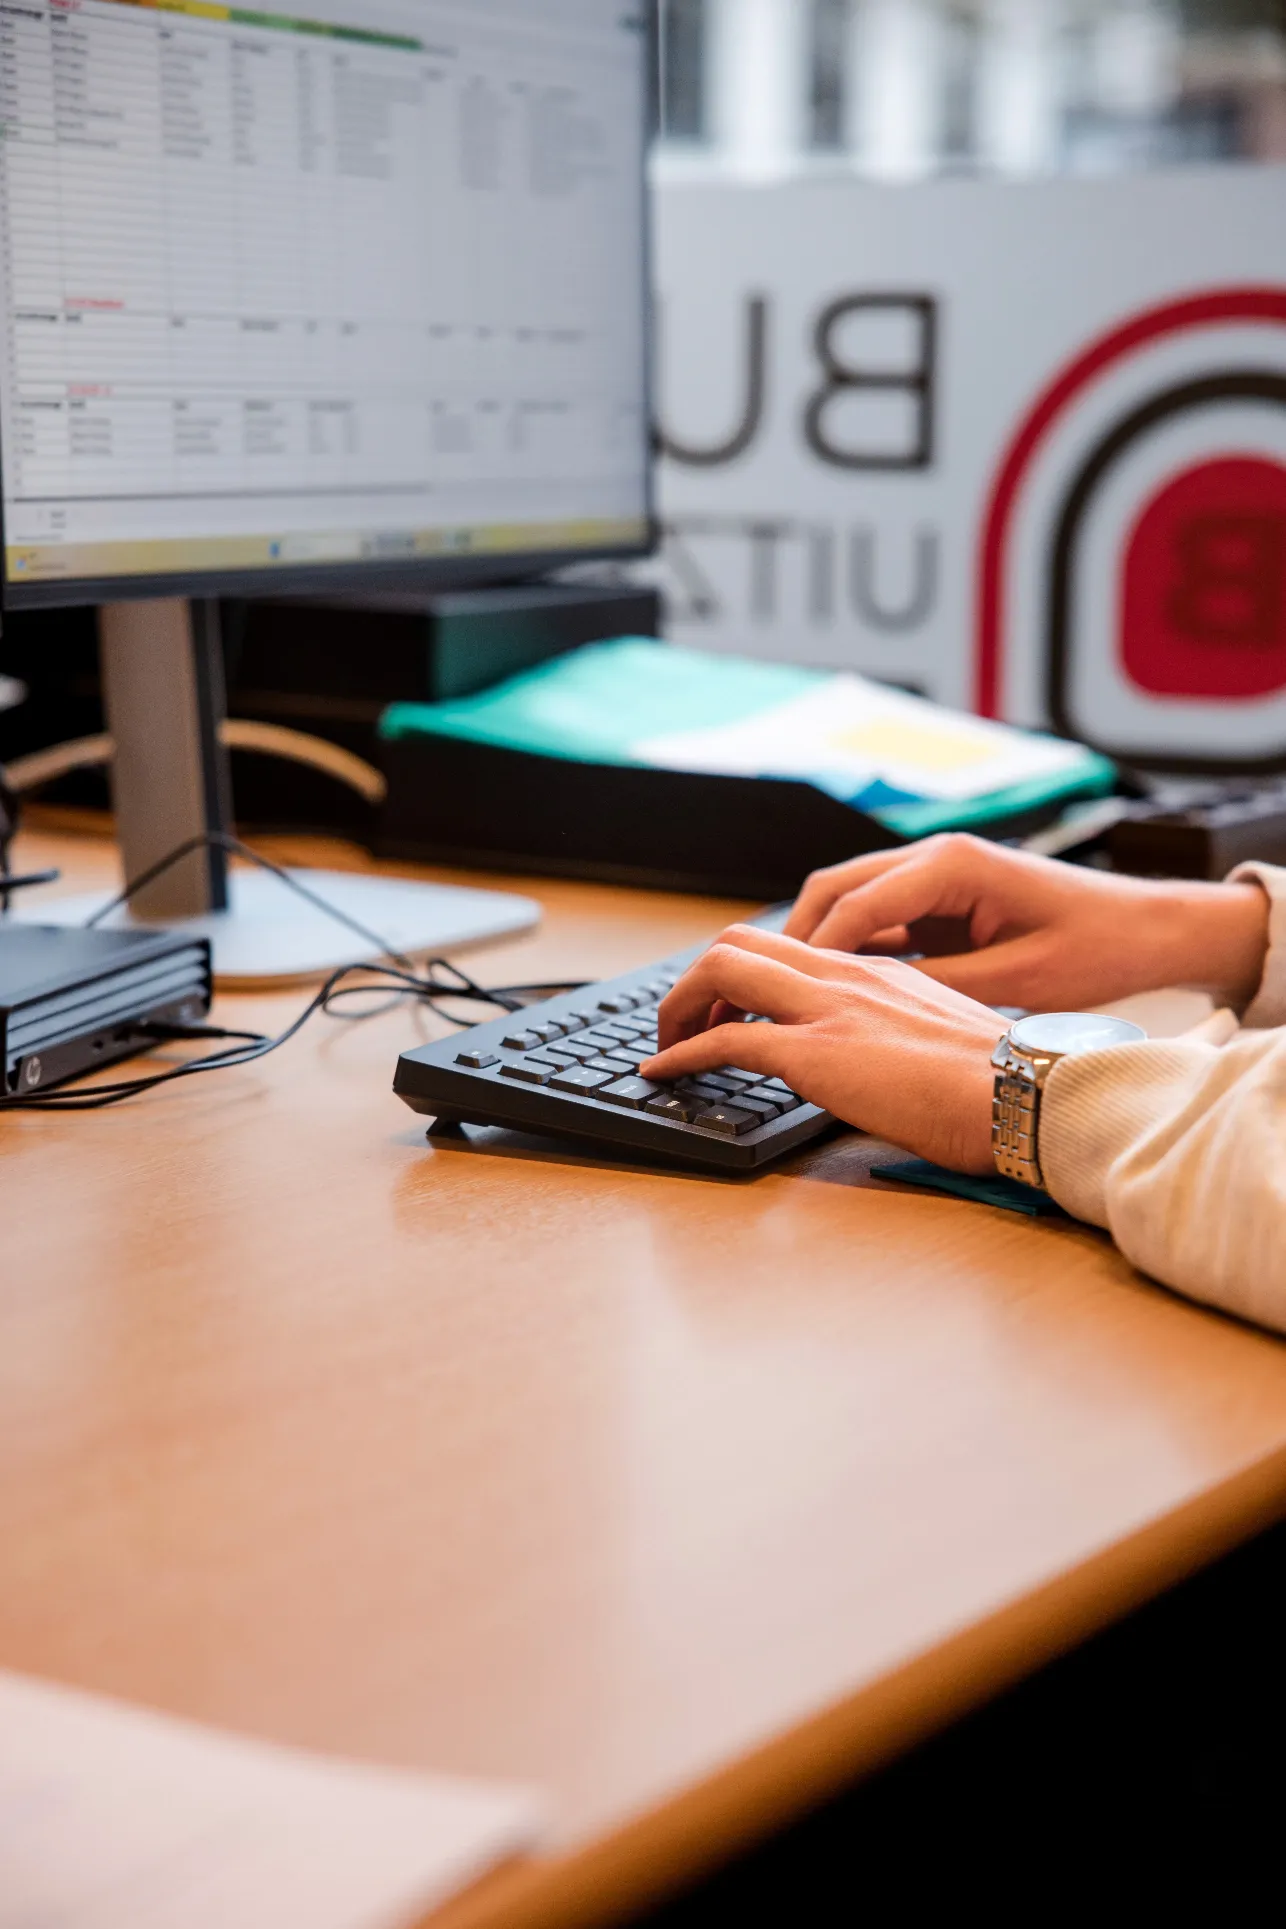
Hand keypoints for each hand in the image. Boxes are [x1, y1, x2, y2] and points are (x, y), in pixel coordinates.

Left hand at [640, 924, 1006, 1173]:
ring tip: (665, 1047)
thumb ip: (901, 1034)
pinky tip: (664, 1074)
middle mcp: (845, 976)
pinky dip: (682, 1055)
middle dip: (695, 981)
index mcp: (877, 970)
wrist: (1029, 1096)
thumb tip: (884, 1063)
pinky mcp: (815, 1053)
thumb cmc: (1004, 1084)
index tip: (727, 1008)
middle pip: (738, 942)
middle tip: (685, 1024)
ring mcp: (828, 1009)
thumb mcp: (943, 1038)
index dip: (742, 972)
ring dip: (679, 1008)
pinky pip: (726, 1039)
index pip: (787, 946)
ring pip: (721, 971)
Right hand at [783, 833, 1269, 1011]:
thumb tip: (868, 1003)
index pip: (855, 904)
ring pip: (849, 901)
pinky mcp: (945, 900)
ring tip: (788, 995)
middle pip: (834, 889)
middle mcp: (936, 859)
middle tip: (760, 990)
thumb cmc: (1098, 946)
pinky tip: (836, 990)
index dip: (811, 952)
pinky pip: (879, 918)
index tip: (781, 994)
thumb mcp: (1017, 978)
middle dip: (793, 938)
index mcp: (952, 866)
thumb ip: (939, 984)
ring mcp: (938, 876)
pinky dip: (850, 948)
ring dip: (817, 943)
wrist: (1149, 929)